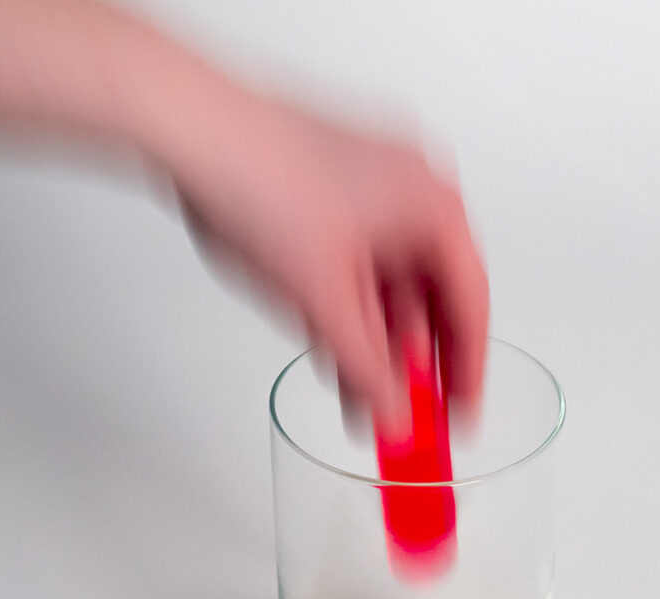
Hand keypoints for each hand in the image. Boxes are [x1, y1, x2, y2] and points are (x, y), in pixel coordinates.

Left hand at [167, 88, 488, 423]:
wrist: (188, 127)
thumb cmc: (259, 177)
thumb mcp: (324, 300)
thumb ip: (365, 369)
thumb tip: (390, 410)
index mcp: (433, 203)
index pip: (470, 302)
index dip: (467, 367)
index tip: (461, 409)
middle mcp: (412, 187)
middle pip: (433, 293)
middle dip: (417, 360)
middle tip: (415, 409)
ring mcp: (373, 185)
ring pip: (391, 283)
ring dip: (380, 342)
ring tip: (365, 395)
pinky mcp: (334, 190)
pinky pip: (360, 264)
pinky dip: (354, 311)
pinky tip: (339, 352)